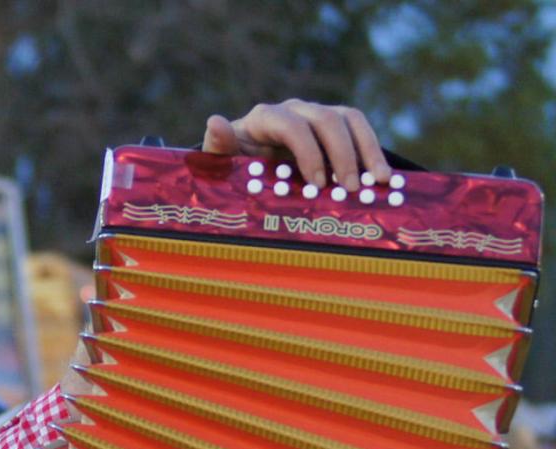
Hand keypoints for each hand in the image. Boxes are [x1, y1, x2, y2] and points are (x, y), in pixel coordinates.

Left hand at [203, 99, 388, 191]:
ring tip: (377, 182)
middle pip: (326, 120)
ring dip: (366, 150)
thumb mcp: (222, 159)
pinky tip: (381, 176)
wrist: (245, 160)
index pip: (292, 126)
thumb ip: (219, 145)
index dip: (308, 153)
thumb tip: (215, 122)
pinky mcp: (336, 125)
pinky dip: (372, 151)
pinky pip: (360, 130)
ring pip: (350, 120)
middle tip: (349, 189)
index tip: (317, 184)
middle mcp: (294, 110)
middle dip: (341, 155)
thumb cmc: (232, 163)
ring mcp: (317, 114)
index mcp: (266, 118)